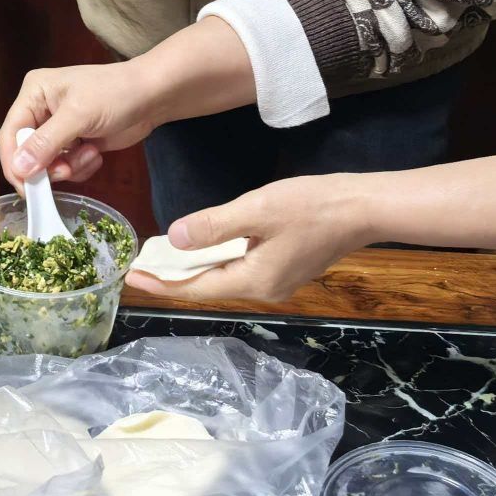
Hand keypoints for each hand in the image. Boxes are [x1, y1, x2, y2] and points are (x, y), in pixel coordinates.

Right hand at [0, 60, 174, 190]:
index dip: (14, 162)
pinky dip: (80, 166)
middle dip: (49, 166)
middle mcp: (40, 111)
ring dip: (70, 166)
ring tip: (90, 152)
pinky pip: (66, 166)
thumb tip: (18, 169)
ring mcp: (58, 129)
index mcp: (33, 94)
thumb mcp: (78, 115)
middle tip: (67, 170)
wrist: (153, 96)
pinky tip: (96, 153)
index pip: (10, 134)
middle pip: (27, 153)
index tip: (26, 189)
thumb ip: (46, 143)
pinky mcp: (74, 142)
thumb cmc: (115, 94)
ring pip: (47, 165)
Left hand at [125, 174, 376, 303]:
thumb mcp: (257, 210)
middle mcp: (265, 289)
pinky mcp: (288, 267)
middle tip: (142, 265)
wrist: (363, 207)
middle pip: (210, 286)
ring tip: (166, 257)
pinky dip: (218, 259)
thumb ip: (214, 226)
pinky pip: (242, 268)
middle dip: (175, 277)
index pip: (197, 288)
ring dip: (196, 268)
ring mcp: (279, 281)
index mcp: (255, 280)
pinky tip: (208, 246)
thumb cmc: (311, 206)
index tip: (132, 278)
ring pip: (226, 277)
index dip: (163, 283)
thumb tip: (174, 239)